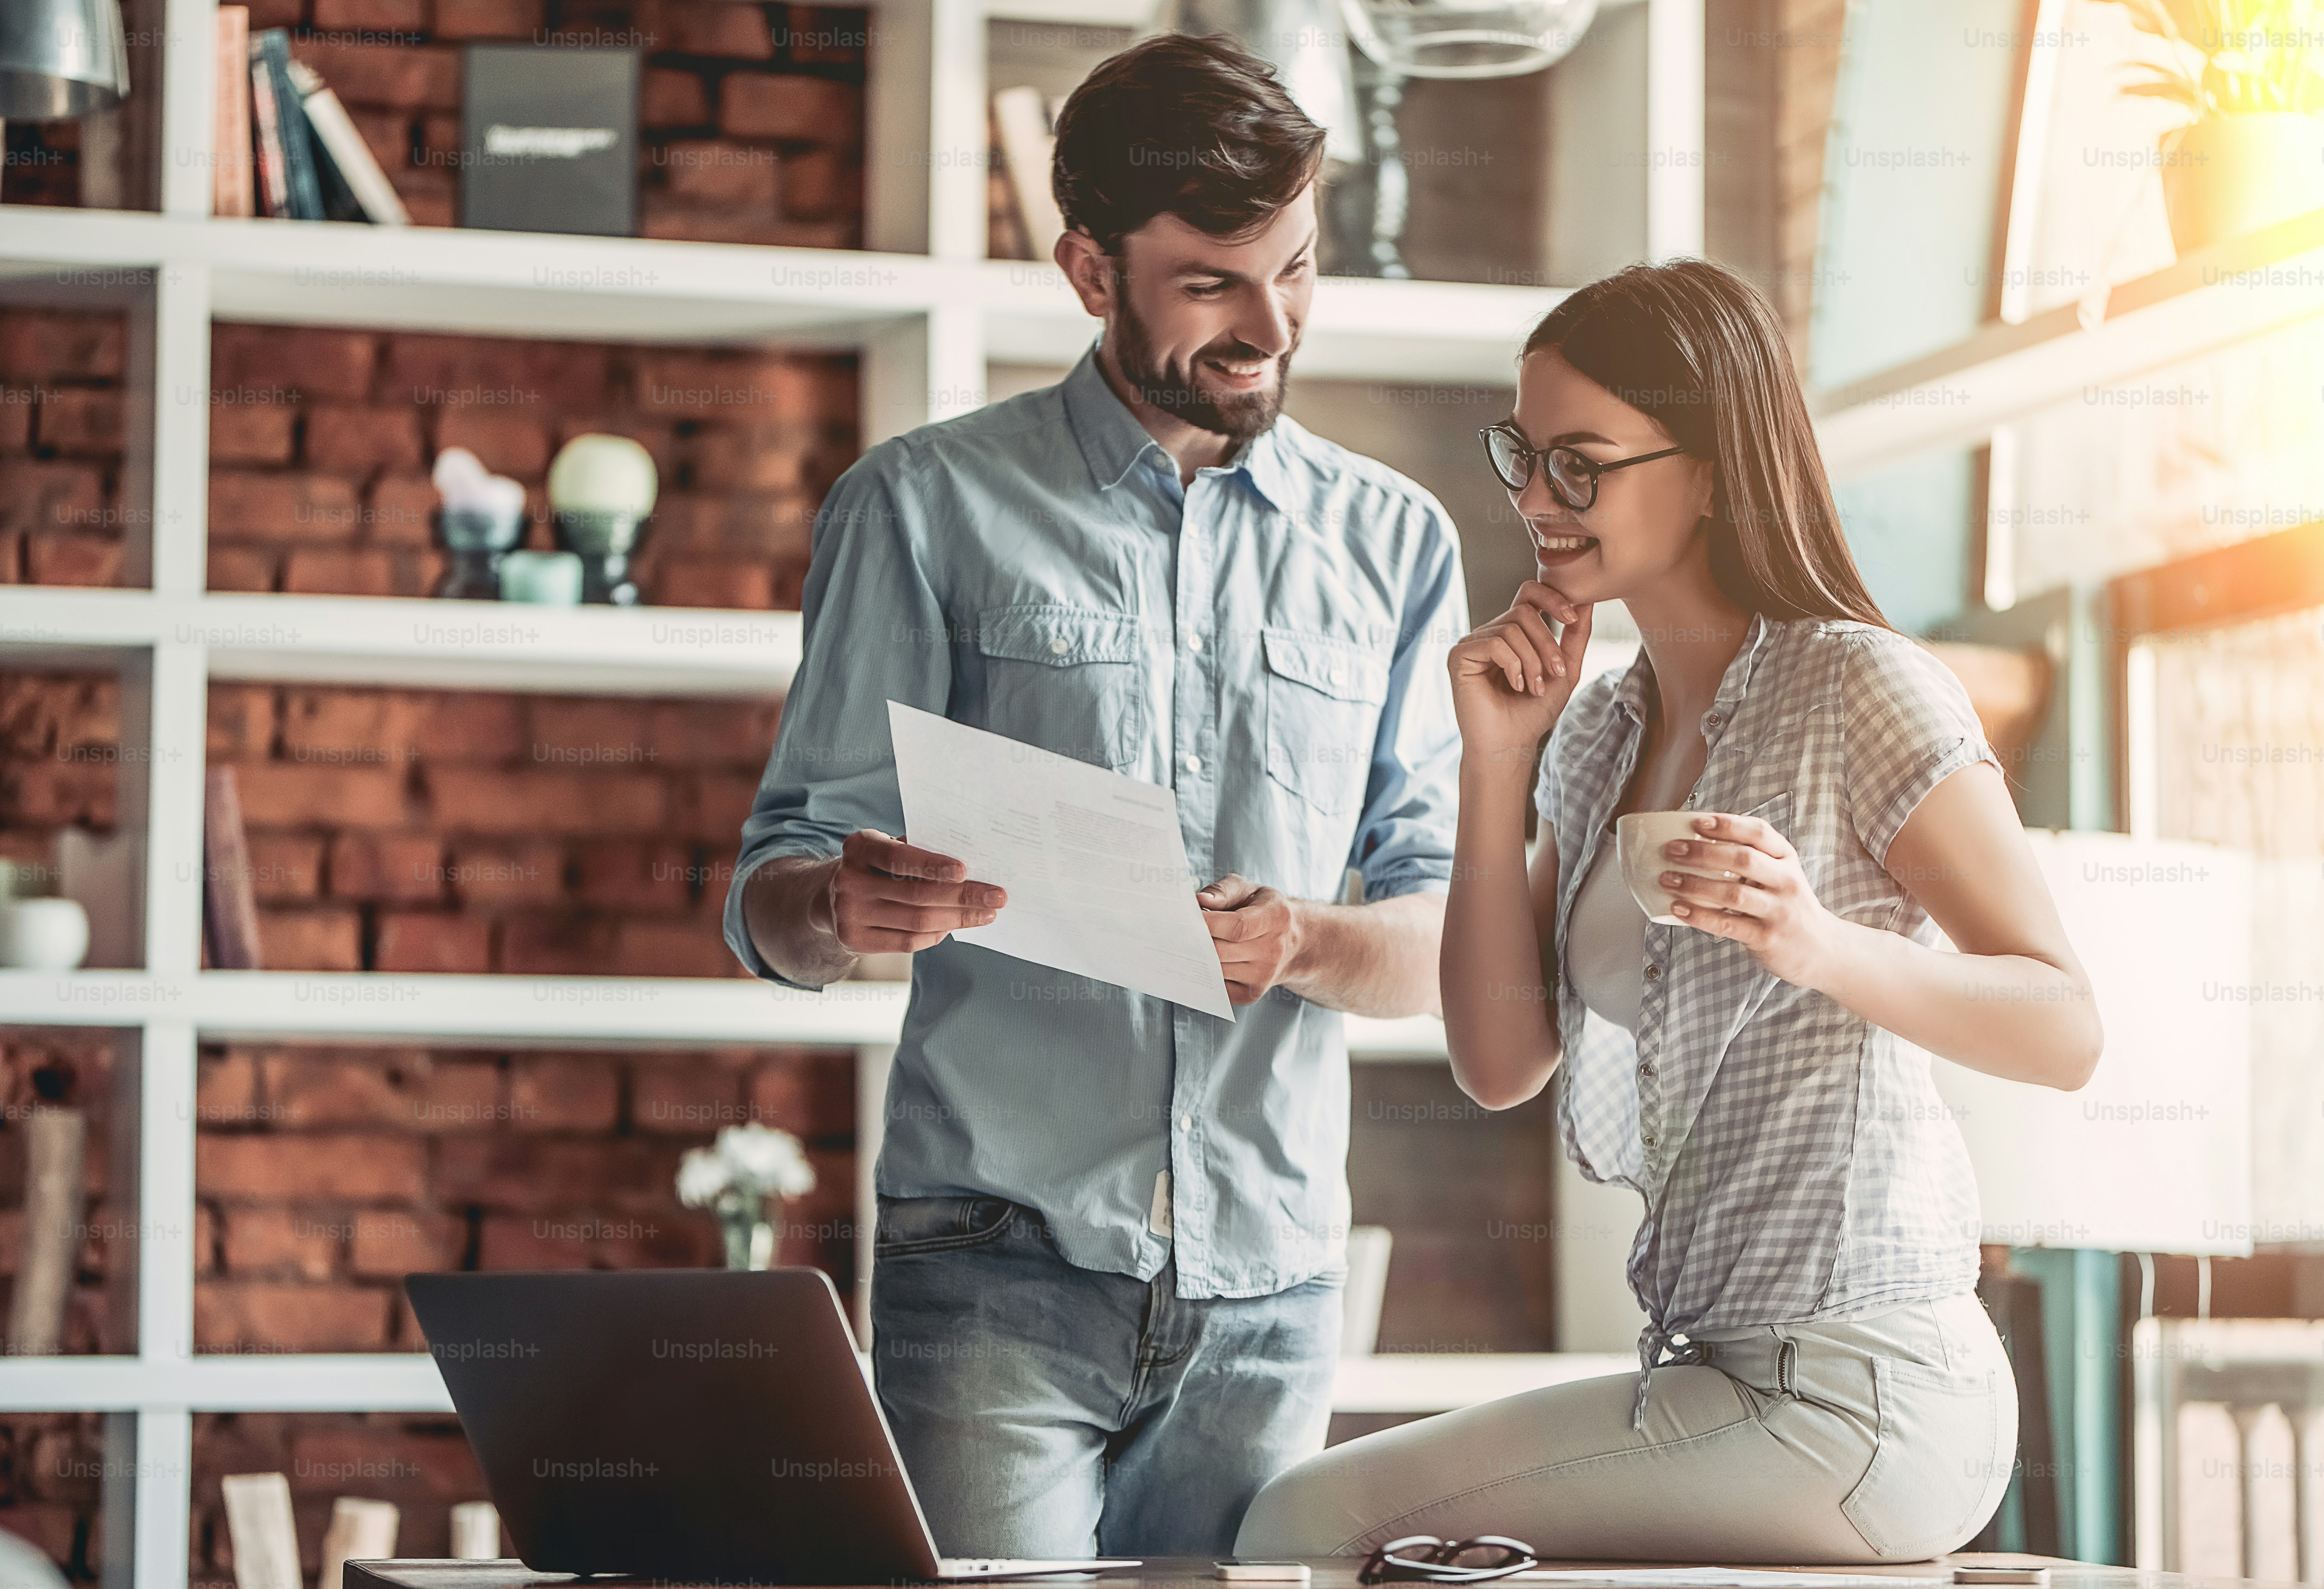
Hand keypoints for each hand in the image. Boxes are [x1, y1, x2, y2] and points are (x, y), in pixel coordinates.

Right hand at [823, 830, 1004, 954]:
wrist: (832, 896)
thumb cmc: (876, 867)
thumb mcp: (888, 848)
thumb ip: (918, 852)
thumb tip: (971, 867)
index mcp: (859, 847)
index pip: (900, 858)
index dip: (933, 865)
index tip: (966, 870)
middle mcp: (849, 880)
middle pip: (916, 894)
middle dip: (963, 897)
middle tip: (997, 897)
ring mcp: (849, 914)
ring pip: (917, 922)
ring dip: (958, 919)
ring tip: (986, 914)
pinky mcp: (854, 941)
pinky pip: (907, 942)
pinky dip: (936, 935)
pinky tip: (954, 927)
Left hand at [1197, 874, 1301, 1005]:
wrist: (1293, 940)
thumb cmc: (1262, 909)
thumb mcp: (1248, 890)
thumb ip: (1224, 891)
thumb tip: (1200, 901)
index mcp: (1275, 918)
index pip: (1237, 926)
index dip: (1208, 923)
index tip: (1186, 917)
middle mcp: (1273, 950)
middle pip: (1222, 951)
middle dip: (1196, 942)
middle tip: (1178, 932)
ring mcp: (1264, 975)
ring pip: (1217, 970)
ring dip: (1198, 959)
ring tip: (1189, 944)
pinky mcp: (1252, 994)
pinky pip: (1218, 987)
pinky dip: (1206, 975)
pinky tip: (1204, 961)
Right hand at [1447, 581, 1592, 771]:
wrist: (1510, 744)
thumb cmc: (1533, 713)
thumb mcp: (1564, 670)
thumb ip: (1575, 636)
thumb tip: (1586, 600)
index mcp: (1513, 633)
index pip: (1529, 594)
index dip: (1551, 597)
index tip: (1572, 619)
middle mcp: (1490, 634)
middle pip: (1524, 611)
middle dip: (1547, 643)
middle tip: (1555, 673)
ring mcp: (1473, 643)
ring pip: (1511, 628)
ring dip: (1532, 660)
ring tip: (1534, 687)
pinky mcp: (1460, 656)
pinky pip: (1494, 642)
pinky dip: (1513, 665)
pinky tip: (1515, 685)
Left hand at [1660, 812, 1839, 986]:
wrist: (1820, 948)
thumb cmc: (1788, 905)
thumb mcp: (1779, 874)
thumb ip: (1751, 858)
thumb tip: (1695, 842)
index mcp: (1786, 859)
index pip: (1759, 832)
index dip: (1727, 824)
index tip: (1697, 821)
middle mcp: (1786, 882)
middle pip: (1743, 859)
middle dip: (1703, 852)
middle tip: (1672, 849)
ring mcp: (1778, 911)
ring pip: (1733, 894)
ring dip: (1695, 885)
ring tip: (1667, 879)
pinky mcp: (1766, 937)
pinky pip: (1727, 924)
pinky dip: (1699, 916)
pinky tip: (1677, 908)